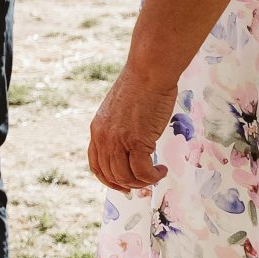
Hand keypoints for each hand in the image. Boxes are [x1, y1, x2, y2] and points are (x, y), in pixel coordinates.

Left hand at [87, 64, 173, 192]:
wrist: (149, 72)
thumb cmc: (141, 86)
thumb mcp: (119, 110)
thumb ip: (119, 129)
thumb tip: (131, 146)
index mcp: (97, 130)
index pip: (96, 166)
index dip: (109, 180)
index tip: (124, 185)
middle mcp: (103, 138)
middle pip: (112, 175)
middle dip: (130, 184)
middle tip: (146, 183)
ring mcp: (118, 140)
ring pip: (126, 177)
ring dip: (143, 182)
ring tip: (157, 175)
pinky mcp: (136, 141)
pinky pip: (142, 172)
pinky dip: (153, 176)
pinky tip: (162, 170)